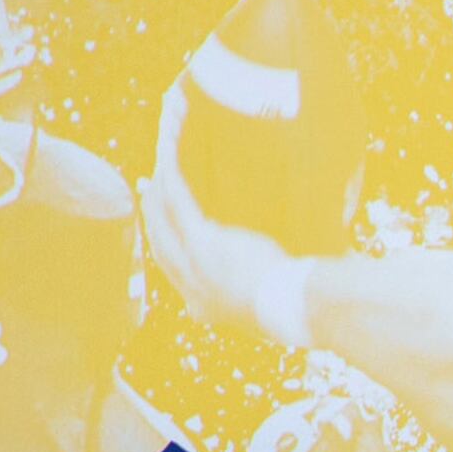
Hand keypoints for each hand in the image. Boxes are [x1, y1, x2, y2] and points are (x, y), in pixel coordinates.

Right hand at [139, 97, 309, 340]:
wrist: (302, 308)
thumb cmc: (301, 304)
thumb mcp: (273, 298)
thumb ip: (264, 283)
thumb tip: (282, 262)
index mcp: (206, 307)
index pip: (174, 269)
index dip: (166, 242)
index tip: (164, 221)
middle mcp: (191, 290)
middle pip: (159, 241)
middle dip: (154, 210)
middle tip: (150, 184)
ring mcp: (192, 264)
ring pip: (161, 214)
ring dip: (158, 181)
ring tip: (162, 156)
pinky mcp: (201, 240)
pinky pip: (176, 195)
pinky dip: (171, 165)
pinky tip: (169, 143)